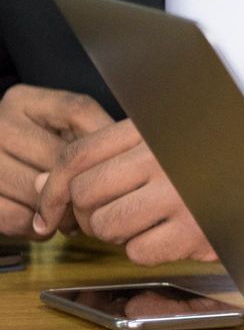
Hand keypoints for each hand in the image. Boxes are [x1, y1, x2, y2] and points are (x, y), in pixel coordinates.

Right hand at [0, 84, 111, 236]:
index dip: (107, 140)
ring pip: (39, 191)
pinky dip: (36, 228)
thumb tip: (144, 146)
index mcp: (24, 101)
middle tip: (104, 201)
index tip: (122, 162)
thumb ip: (94, 133)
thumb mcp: (63, 128)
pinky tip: (47, 225)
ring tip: (76, 218)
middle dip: (88, 185)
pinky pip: (13, 216)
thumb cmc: (40, 150)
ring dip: (64, 213)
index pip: (78, 112)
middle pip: (61, 158)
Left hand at [33, 120, 217, 264]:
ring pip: (106, 225)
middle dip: (86, 212)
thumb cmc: (211, 164)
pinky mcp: (193, 230)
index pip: (78, 156)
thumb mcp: (159, 146)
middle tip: (108, 214)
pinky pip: (138, 251)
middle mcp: (164, 158)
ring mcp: (179, 194)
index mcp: (152, 131)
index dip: (52, 188)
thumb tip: (42, 188)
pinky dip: (146, 249)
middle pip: (85, 192)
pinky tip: (168, 234)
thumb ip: (102, 161)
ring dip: (115, 232)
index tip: (49, 208)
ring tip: (143, 222)